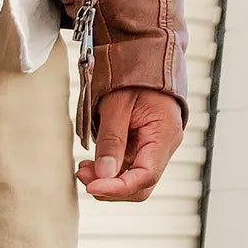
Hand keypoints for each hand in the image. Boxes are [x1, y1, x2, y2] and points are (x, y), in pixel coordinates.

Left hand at [77, 87, 183, 202]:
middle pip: (140, 186)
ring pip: (131, 182)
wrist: (145, 59)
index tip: (91, 185)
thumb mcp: (118, 104)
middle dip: (110, 187)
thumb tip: (104, 175)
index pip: (146, 176)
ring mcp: (154, 149)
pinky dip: (107, 173)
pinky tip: (91, 165)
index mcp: (165, 134)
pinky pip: (126, 170)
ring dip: (105, 181)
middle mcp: (165, 146)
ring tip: (83, 168)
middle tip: (82, 174)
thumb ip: (112, 140)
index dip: (118, 188)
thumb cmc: (134, 76)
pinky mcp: (142, 149)